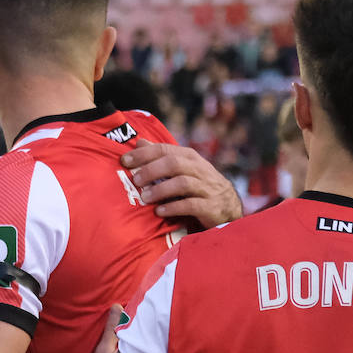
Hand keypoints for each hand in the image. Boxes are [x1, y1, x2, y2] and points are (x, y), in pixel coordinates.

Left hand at [121, 141, 241, 228]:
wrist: (228, 206)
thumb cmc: (199, 185)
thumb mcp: (182, 167)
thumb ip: (162, 156)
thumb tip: (139, 142)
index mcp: (189, 157)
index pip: (164, 150)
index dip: (143, 154)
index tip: (124, 161)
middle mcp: (199, 169)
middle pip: (173, 164)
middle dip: (151, 171)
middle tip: (136, 180)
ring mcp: (206, 188)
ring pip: (182, 183)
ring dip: (161, 190)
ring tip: (145, 198)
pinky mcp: (210, 206)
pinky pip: (191, 205)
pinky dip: (173, 207)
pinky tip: (159, 211)